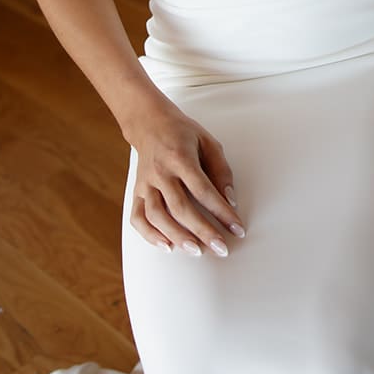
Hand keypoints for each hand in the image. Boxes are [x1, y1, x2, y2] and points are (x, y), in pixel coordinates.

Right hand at [128, 101, 245, 255]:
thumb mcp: (209, 142)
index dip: (222, 212)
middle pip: (181, 207)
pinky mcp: (136, 191)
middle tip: (221, 248)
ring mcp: (145, 183)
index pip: (203, 190)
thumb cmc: (183, 133)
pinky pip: (138, 217)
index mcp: (180, 157)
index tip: (237, 228)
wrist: (149, 123)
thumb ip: (221, 170)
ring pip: (158, 216)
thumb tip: (230, 199)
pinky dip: (150, 235)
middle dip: (203, 231)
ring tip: (197, 251)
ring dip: (177, 236)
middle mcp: (160, 172)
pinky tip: (167, 246)